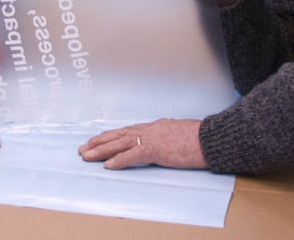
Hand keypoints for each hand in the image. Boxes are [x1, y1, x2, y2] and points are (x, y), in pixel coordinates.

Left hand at [78, 119, 206, 168]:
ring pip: (119, 143)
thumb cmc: (200, 138)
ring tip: (86, 156)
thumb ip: (167, 137)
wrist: (210, 138)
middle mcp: (148, 130)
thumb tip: (163, 142)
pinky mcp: (156, 149)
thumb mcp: (178, 134)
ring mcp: (151, 138)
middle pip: (117, 135)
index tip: (96, 140)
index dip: (109, 136)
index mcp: (153, 127)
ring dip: (101, 150)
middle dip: (98, 142)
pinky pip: (133, 155)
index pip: (125, 131)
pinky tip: (108, 165)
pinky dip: (119, 160)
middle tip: (82, 149)